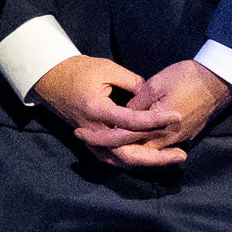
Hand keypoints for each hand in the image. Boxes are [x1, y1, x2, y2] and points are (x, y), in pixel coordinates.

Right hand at [31, 52, 168, 151]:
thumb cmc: (78, 70)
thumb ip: (133, 83)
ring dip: (146, 162)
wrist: (50, 79)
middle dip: (156, 157)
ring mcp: (90, 140)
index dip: (156, 120)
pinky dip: (130, 160)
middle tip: (180, 155)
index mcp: (98, 110)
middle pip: (128, 153)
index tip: (176, 117)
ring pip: (121, 160)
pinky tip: (148, 158)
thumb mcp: (107, 69)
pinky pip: (112, 158)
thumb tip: (154, 95)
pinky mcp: (90, 142)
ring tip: (169, 158)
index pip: (132, 122)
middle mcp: (94, 131)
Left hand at [101, 57, 231, 170]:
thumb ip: (136, 103)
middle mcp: (167, 139)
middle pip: (135, 153)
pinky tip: (131, 141)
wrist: (218, 80)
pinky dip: (143, 147)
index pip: (124, 139)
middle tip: (90, 142)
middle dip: (111, 150)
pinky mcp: (184, 136)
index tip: (82, 133)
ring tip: (104, 143)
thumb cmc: (186, 77)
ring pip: (147, 153)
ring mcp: (178, 140)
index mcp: (157, 127)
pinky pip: (159, 147)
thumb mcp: (154, 85)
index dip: (101, 137)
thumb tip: (122, 115)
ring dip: (126, 150)